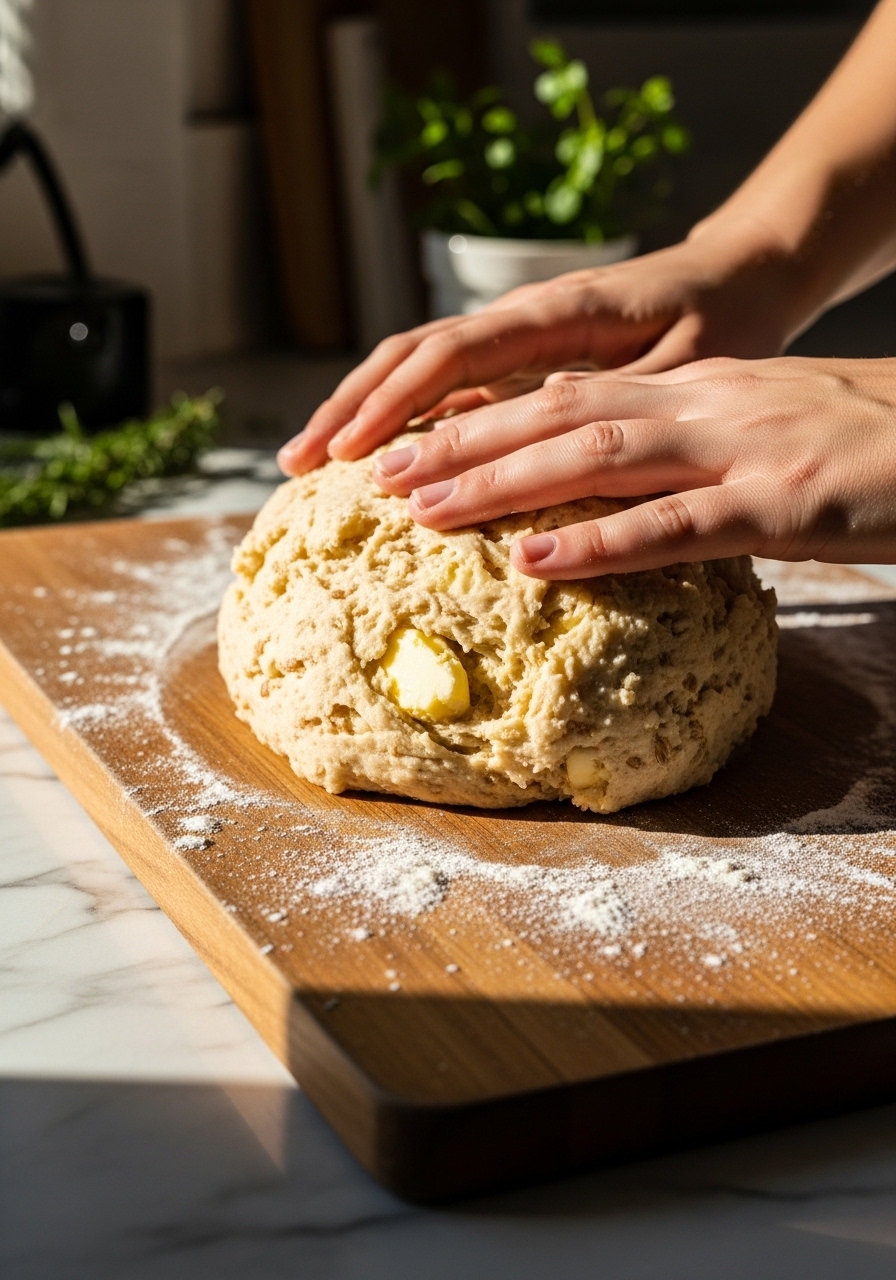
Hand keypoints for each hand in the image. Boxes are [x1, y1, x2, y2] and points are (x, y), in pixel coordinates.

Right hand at [276, 227, 799, 476]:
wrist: (738, 274)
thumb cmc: (723, 317)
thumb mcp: (688, 360)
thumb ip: (618, 395)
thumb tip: (547, 436)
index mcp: (554, 312)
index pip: (452, 355)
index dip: (396, 404)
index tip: (352, 455)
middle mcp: (521, 316)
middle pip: (411, 354)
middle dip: (350, 406)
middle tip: (297, 463)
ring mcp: (515, 334)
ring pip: (418, 364)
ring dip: (361, 407)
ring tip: (311, 457)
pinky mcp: (520, 353)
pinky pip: (446, 379)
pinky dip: (402, 410)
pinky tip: (377, 449)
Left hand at [370, 355, 895, 577]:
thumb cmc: (868, 444)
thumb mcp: (764, 429)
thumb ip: (687, 447)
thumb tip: (610, 475)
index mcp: (697, 391)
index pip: (570, 394)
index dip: (485, 417)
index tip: (415, 445)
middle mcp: (704, 405)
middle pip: (560, 415)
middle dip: (464, 442)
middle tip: (382, 473)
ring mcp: (740, 449)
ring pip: (597, 458)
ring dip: (502, 484)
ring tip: (424, 509)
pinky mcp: (780, 502)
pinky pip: (674, 526)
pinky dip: (597, 544)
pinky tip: (532, 562)